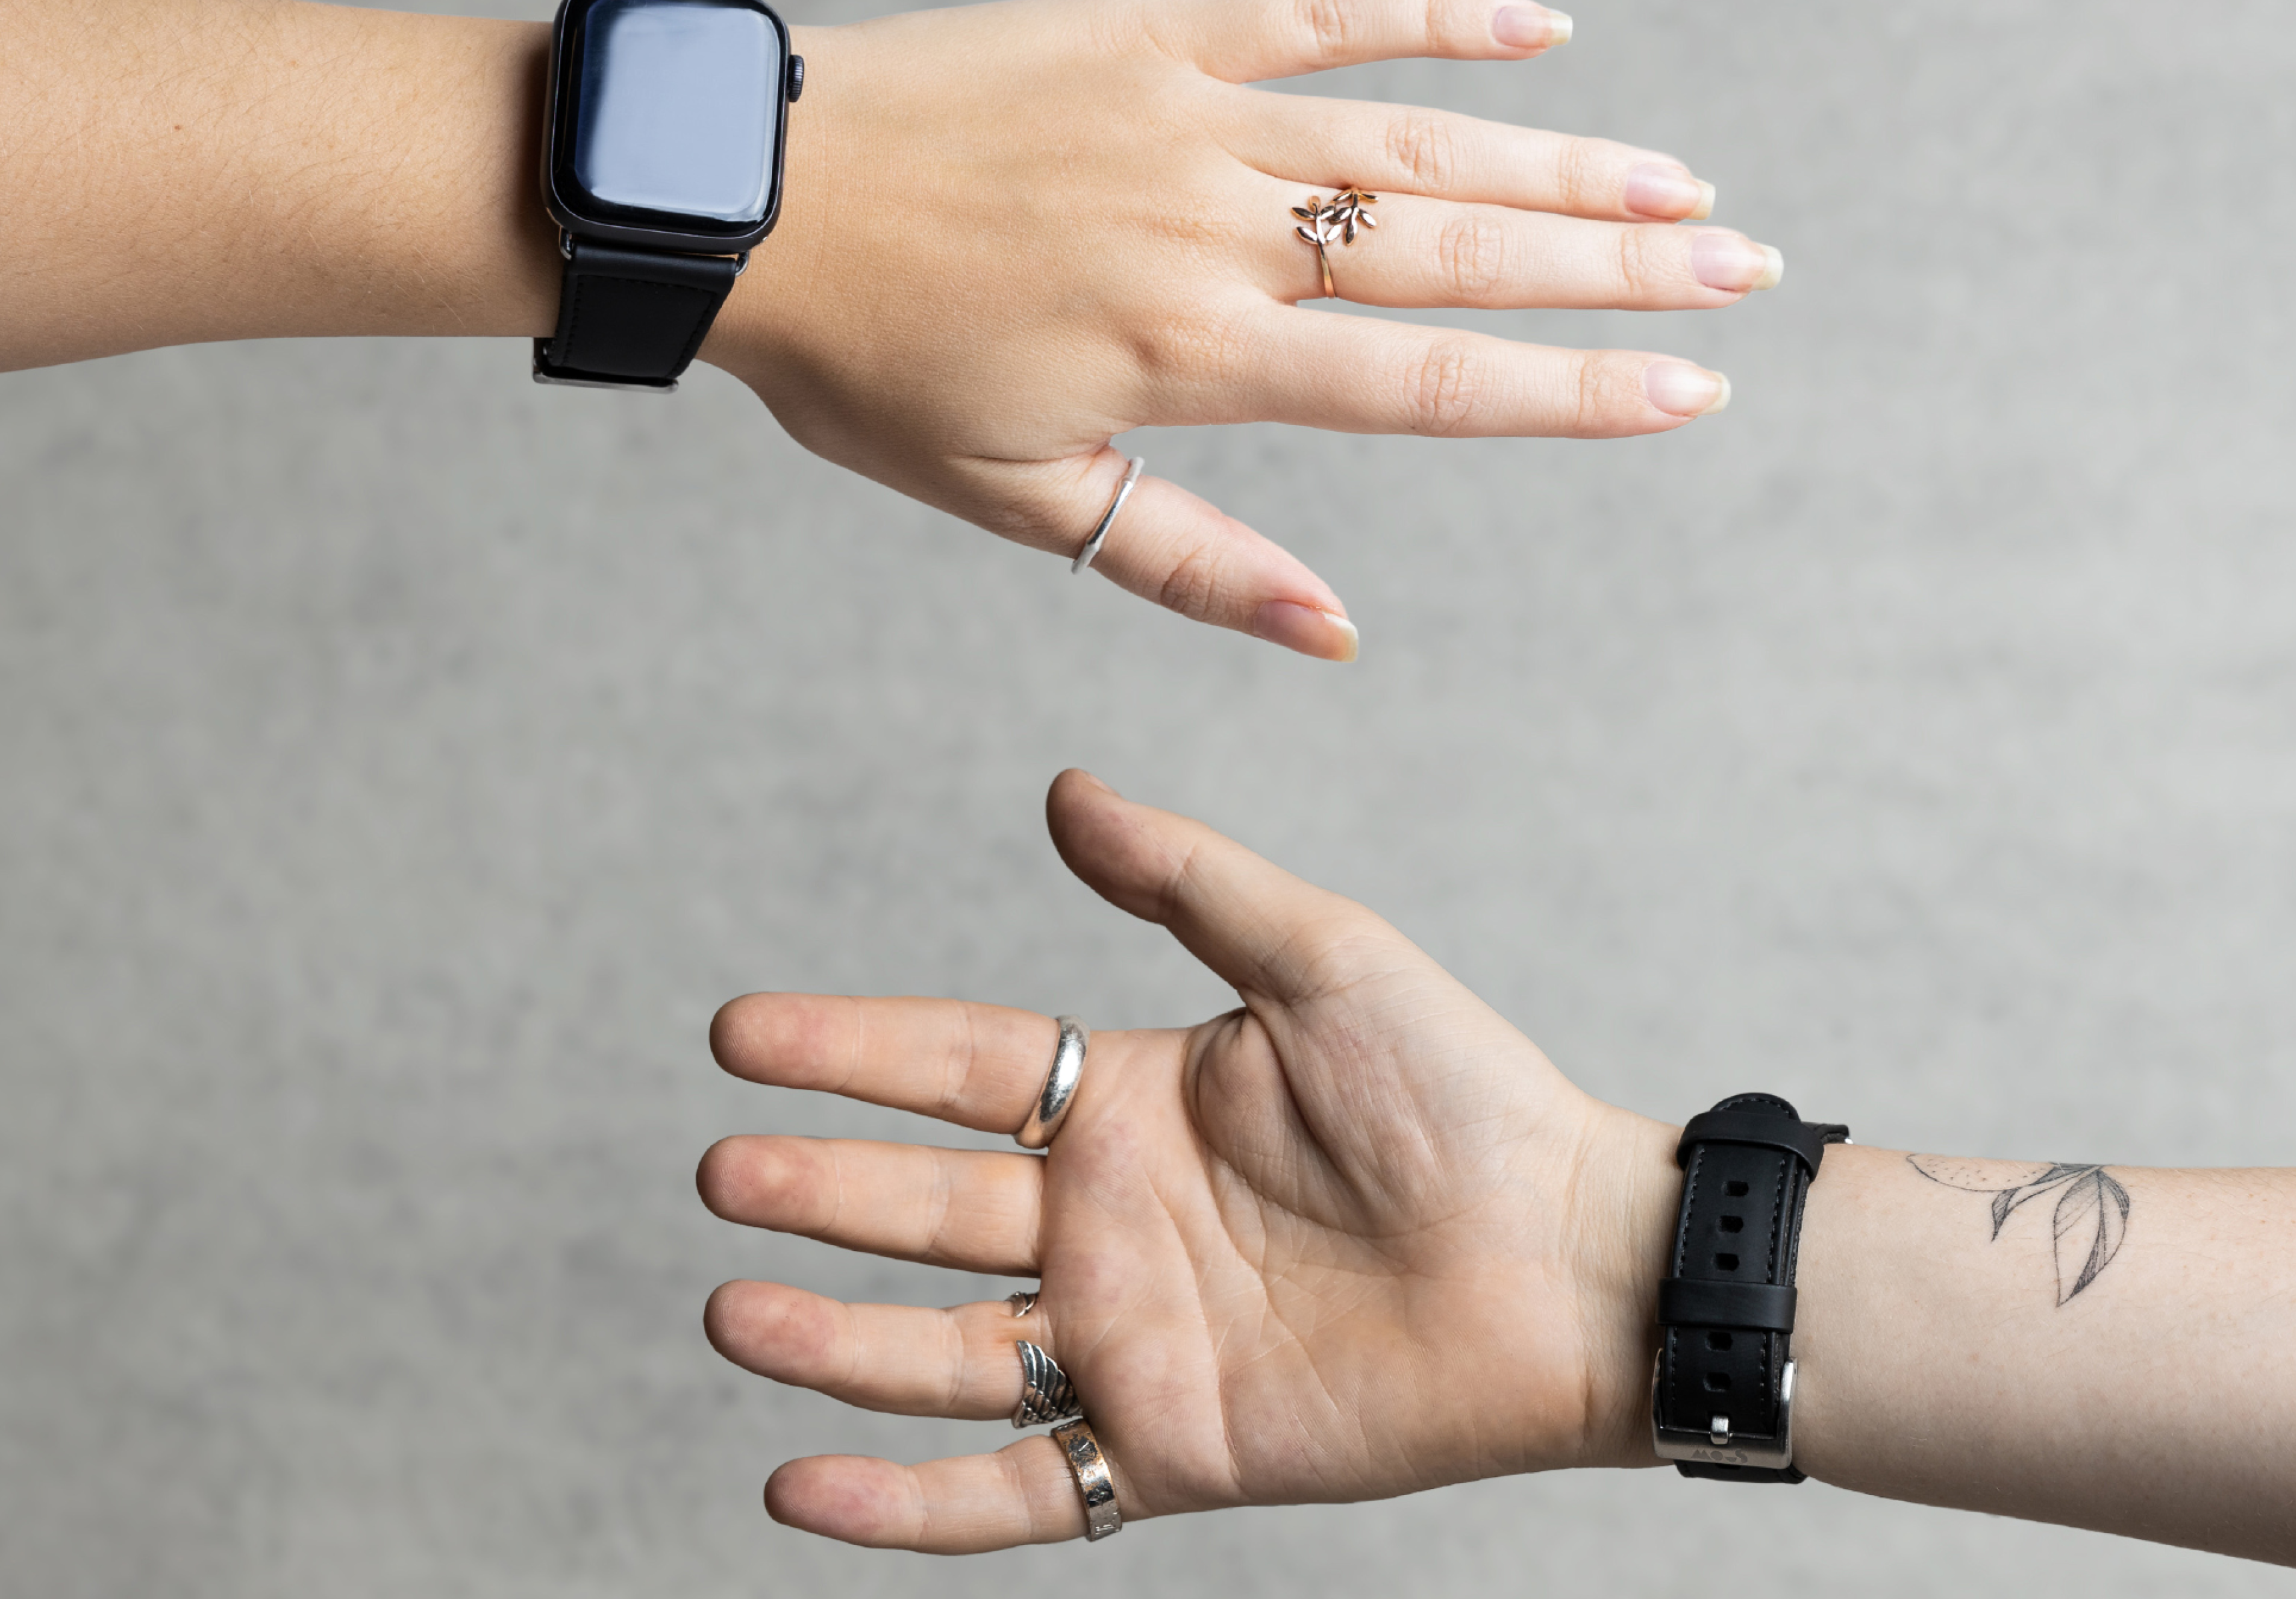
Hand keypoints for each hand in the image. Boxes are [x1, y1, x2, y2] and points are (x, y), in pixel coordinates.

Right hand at [696, 770, 1681, 1549]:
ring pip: (940, 1352)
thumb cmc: (1469, 1096)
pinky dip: (905, 1505)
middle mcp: (1108, 1224)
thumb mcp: (1323, 959)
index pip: (954, 1069)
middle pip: (924, 1208)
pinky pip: (1013, 1492)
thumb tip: (1061, 790)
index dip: (847, 1052)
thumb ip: (1188, 879)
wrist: (1574, 1263)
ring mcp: (1128, 1343)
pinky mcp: (1166, 1450)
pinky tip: (804, 1487)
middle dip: (817, 1189)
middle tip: (721, 1170)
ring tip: (730, 1313)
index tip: (737, 1035)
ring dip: (829, 1340)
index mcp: (1131, 1104)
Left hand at [705, 0, 1780, 661]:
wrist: (741, 203)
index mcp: (1191, 357)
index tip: (1688, 391)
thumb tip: (1335, 633)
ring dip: (1559, 161)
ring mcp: (1189, 116)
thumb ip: (1190, 561)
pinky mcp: (1150, 30)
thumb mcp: (1019, 499)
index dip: (1571, 390)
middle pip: (1456, 252)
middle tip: (1743, 270)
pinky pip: (1317, 11)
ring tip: (1682, 182)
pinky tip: (1537, 31)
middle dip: (1616, 268)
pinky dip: (1430, 18)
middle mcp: (1215, 232)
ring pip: (1415, 137)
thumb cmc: (867, 368)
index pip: (1426, 384)